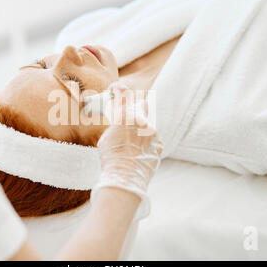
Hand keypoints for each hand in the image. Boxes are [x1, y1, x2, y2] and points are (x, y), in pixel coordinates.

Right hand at [92, 82, 162, 218]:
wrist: (125, 178)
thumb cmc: (111, 158)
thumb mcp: (106, 138)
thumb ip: (115, 126)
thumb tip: (119, 125)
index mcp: (125, 115)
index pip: (123, 94)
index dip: (120, 90)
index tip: (117, 89)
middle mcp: (142, 120)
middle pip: (143, 104)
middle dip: (138, 107)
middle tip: (132, 115)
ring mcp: (153, 132)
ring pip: (149, 125)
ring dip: (143, 130)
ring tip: (134, 144)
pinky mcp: (160, 145)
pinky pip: (154, 140)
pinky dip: (149, 144)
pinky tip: (140, 153)